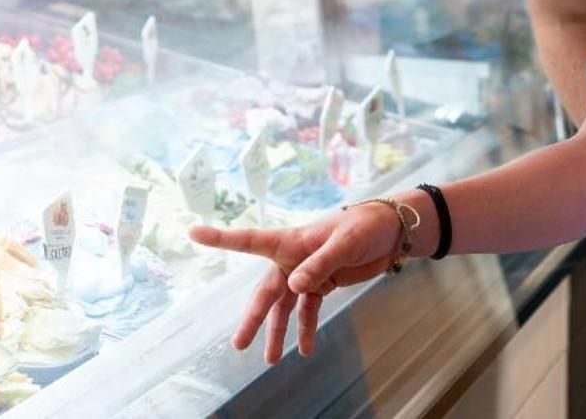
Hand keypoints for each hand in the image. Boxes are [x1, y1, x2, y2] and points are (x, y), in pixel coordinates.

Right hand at [190, 203, 405, 362]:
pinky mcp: (323, 283)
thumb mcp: (345, 243)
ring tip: (270, 359)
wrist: (392, 231)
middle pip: (267, 291)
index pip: (250, 240)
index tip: (194, 232)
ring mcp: (306, 272)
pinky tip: (305, 349)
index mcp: (292, 241)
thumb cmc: (366, 226)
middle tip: (238, 344)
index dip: (221, 238)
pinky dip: (306, 328)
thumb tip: (293, 287)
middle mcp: (293, 258)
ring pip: (284, 306)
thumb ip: (319, 265)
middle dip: (253, 318)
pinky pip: (308, 310)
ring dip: (278, 331)